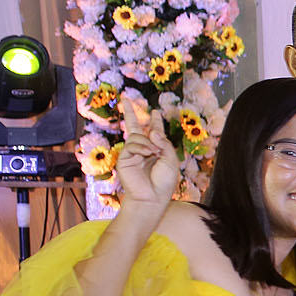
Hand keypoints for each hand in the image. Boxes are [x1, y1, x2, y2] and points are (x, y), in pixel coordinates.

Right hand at [113, 97, 179, 212]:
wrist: (152, 196)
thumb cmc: (164, 182)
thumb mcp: (171, 160)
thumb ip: (164, 143)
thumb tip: (151, 131)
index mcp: (155, 149)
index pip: (154, 132)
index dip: (154, 121)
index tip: (155, 112)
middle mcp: (142, 149)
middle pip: (135, 127)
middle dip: (131, 112)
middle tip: (126, 99)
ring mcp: (132, 153)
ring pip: (137, 136)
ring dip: (148, 142)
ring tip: (154, 153)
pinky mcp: (124, 158)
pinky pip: (132, 145)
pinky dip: (142, 147)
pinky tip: (148, 154)